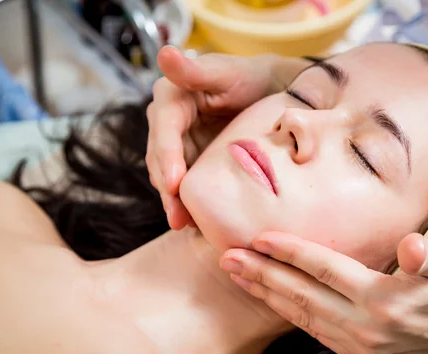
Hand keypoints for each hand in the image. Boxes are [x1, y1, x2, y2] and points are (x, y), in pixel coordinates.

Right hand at [146, 46, 275, 228]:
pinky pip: (183, 182)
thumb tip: (164, 54)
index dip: (167, 156)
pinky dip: (187, 200)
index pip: (164, 128)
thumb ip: (195, 70)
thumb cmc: (248, 78)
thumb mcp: (226, 72)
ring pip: (168, 175)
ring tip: (184, 225)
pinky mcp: (189, 160)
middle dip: (167, 188)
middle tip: (178, 217)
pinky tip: (195, 221)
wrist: (266, 94)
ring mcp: (177, 144)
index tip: (174, 183)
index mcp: (171, 98)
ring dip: (174, 200)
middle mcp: (167, 122)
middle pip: (160, 157)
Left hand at [219, 232, 427, 353]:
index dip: (292, 253)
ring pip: (300, 316)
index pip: (326, 270)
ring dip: (266, 294)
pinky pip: (311, 329)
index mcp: (383, 300)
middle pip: (302, 295)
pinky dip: (285, 312)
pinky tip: (268, 297)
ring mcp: (357, 345)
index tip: (260, 238)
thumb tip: (412, 247)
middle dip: (263, 274)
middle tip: (228, 257)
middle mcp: (364, 326)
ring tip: (237, 275)